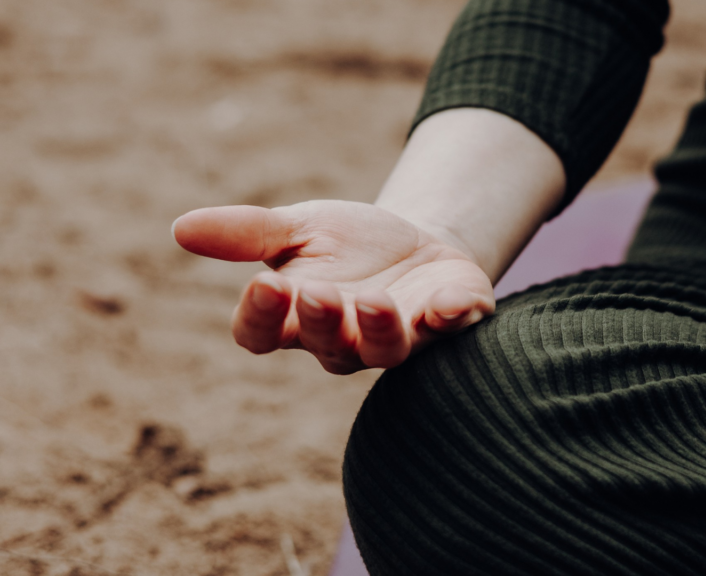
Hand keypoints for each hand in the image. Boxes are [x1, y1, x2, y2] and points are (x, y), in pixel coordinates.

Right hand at [172, 200, 494, 373]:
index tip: (261, 285)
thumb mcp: (299, 227)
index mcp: (297, 318)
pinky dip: (449, 317)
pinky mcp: (448, 322)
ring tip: (375, 302)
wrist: (419, 241)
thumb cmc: (350, 243)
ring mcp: (400, 337)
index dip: (259, 317)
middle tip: (316, 293)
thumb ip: (247, 233)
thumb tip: (180, 227)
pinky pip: (449, 329)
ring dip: (380, 329)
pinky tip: (448, 303)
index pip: (263, 333)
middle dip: (321, 320)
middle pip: (325, 344)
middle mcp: (346, 339)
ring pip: (385, 349)